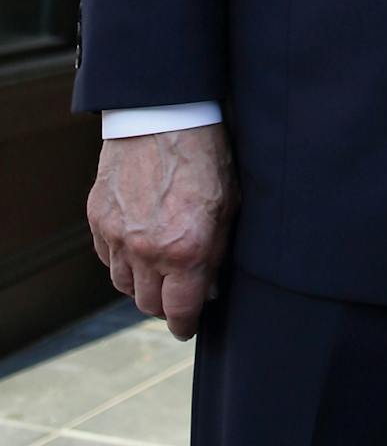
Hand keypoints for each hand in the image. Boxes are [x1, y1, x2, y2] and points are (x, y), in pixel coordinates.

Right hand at [87, 124, 236, 339]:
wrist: (162, 118)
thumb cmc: (206, 154)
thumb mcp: (229, 203)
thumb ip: (218, 250)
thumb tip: (211, 287)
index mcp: (186, 249)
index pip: (179, 310)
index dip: (185, 324)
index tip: (187, 328)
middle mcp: (147, 250)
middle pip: (148, 304)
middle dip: (165, 305)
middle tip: (180, 296)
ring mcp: (117, 237)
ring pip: (124, 285)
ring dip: (142, 285)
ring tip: (160, 271)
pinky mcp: (98, 221)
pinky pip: (107, 259)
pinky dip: (122, 262)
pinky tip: (139, 248)